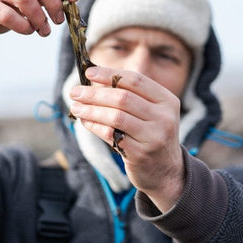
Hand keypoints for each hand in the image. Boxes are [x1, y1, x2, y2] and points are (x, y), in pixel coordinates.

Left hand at [69, 65, 185, 211]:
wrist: (166, 170)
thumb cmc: (150, 134)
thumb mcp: (150, 112)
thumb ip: (129, 95)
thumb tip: (93, 80)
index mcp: (167, 100)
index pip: (135, 80)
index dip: (110, 74)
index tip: (89, 72)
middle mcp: (164, 117)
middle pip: (123, 98)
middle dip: (95, 94)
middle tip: (75, 92)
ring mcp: (153, 137)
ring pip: (115, 117)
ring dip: (91, 110)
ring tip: (75, 107)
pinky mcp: (140, 154)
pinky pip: (111, 135)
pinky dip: (94, 126)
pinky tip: (84, 122)